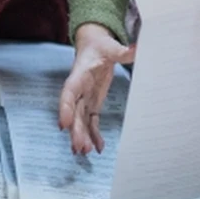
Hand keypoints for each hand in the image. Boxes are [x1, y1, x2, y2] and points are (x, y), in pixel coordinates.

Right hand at [58, 23, 134, 154]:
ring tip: (85, 152)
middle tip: (79, 147)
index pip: (68, 93)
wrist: (94, 46)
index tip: (63, 124)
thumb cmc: (100, 46)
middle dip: (75, 130)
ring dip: (82, 136)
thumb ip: (122, 51)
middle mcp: (79, 89)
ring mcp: (84, 98)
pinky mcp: (92, 103)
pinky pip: (91, 121)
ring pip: (80, 119)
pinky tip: (99, 148)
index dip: (64, 108)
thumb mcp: (111, 47)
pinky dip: (94, 134)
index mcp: (79, 75)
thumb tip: (136, 48)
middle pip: (74, 112)